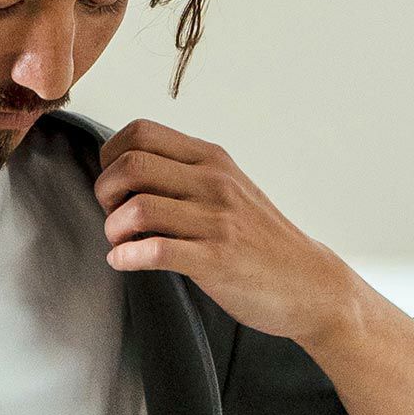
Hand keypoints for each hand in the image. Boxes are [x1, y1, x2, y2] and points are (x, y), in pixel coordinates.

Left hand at [94, 118, 357, 348]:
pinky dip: (127, 258)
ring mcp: (217, 220)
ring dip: (114, 230)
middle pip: (130, 165)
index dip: (111, 158)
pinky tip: (124, 262)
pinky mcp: (217, 259)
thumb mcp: (226, 190)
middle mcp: (214, 182)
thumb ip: (184, 176)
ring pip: (139, 208)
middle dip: (105, 193)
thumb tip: (126, 174)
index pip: (140, 132)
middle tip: (113, 217)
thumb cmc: (258, 240)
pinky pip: (157, 251)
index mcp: (211, 159)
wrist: (308, 282)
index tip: (116, 187)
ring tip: (121, 244)